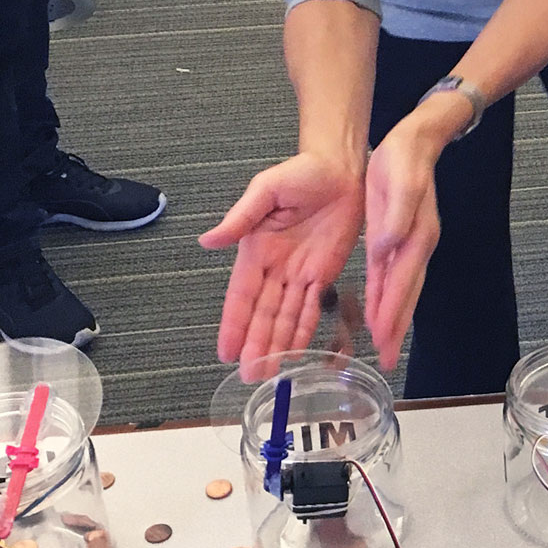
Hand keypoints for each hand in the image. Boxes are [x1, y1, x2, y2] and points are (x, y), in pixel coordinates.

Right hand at [200, 153, 364, 380]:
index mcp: (256, 250)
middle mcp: (275, 268)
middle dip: (255, 345)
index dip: (234, 324)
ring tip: (268, 374)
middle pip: (263, 314)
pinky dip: (304, 331)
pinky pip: (312, 308)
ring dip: (278, 345)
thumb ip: (240, 218)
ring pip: (286, 317)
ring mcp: (299, 273)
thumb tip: (207, 241)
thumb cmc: (300, 173)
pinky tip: (297, 353)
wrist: (340, 169)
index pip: (242, 295)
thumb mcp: (265, 191)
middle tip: (248, 377)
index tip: (225, 351)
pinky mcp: (324, 274)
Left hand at [364, 112, 455, 370]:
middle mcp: (414, 247)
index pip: (401, 283)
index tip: (382, 339)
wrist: (414, 141)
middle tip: (387, 359)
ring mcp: (408, 246)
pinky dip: (385, 297)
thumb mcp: (399, 183)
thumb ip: (394, 220)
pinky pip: (390, 276)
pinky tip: (376, 311)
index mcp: (414, 237)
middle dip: (395, 328)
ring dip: (392, 319)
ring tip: (384, 346)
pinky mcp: (396, 240)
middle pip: (405, 296)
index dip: (392, 313)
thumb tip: (383, 250)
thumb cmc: (405, 159)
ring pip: (399, 291)